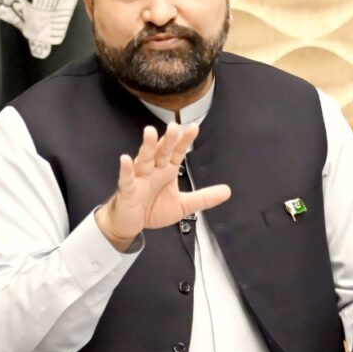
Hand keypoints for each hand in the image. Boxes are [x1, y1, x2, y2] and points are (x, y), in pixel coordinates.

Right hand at [95, 124, 231, 250]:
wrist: (131, 224)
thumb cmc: (153, 209)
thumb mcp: (183, 204)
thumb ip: (203, 197)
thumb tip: (227, 191)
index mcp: (167, 170)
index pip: (177, 152)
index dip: (184, 141)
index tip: (194, 128)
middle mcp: (153, 170)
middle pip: (162, 151)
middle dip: (168, 140)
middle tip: (174, 127)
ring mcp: (139, 178)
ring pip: (144, 159)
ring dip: (147, 146)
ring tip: (150, 132)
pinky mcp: (127, 190)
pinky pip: (126, 178)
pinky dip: (125, 169)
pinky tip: (125, 159)